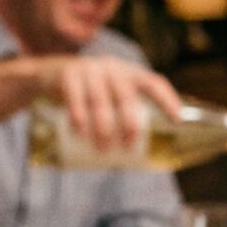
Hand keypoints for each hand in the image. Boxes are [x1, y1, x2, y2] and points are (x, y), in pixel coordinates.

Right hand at [33, 55, 181, 150]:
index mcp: (129, 73)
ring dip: (103, 127)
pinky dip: (78, 118)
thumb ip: (122, 113)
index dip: (168, 100)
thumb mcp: (109, 93)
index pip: (154, 83)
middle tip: (127, 147)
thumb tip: (138, 158)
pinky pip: (75, 98)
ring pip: (100, 100)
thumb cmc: (89, 92)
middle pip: (126, 96)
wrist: (49, 73)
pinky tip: (80, 133)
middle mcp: (113, 68)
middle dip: (130, 124)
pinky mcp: (68, 75)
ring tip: (103, 149)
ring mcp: (90, 69)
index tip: (177, 121)